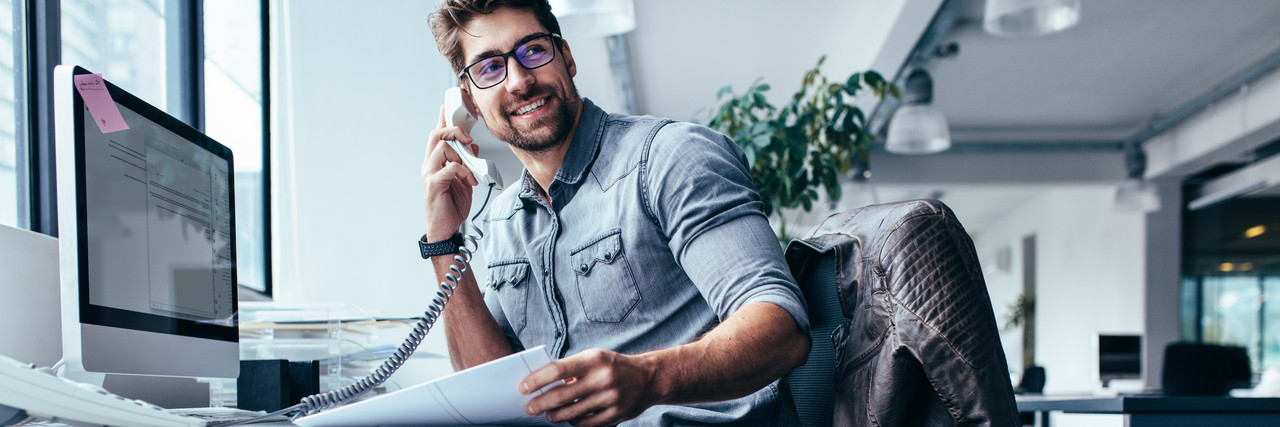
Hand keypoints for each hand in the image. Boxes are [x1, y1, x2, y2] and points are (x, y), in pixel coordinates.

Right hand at [422, 105, 481, 240]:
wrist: (446, 229)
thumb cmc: (452, 206)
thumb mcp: (465, 180)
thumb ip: (467, 162)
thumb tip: (474, 146)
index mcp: (436, 162)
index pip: (437, 135)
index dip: (442, 118)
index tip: (448, 104)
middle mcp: (429, 165)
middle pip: (436, 135)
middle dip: (453, 130)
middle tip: (468, 137)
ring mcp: (429, 174)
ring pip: (442, 148)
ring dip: (461, 156)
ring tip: (469, 171)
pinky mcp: (434, 184)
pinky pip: (450, 167)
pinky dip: (464, 171)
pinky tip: (470, 181)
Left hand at [520, 349, 659, 425]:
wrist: (648, 378)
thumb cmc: (613, 366)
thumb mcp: (594, 357)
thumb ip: (570, 368)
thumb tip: (542, 382)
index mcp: (593, 359)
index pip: (557, 370)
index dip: (536, 380)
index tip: (522, 387)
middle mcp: (602, 378)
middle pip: (561, 396)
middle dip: (540, 404)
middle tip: (529, 408)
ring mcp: (609, 398)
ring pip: (571, 413)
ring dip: (554, 416)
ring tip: (547, 415)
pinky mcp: (615, 414)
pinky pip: (585, 423)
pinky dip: (573, 422)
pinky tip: (567, 419)